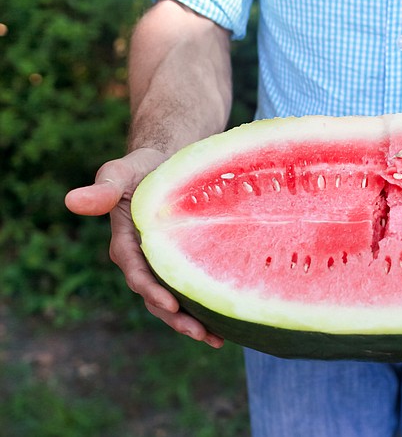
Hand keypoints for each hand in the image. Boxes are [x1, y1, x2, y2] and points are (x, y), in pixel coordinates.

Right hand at [65, 148, 224, 347]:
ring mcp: (161, 269)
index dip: (151, 290)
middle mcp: (141, 263)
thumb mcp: (121, 173)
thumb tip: (71, 200)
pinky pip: (189, 293)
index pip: (136, 273)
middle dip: (176, 318)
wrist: (164, 166)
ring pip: (173, 303)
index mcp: (124, 245)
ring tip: (216, 339)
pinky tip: (227, 324)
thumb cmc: (141, 168)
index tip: (171, 304)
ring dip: (191, 323)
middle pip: (155, 297)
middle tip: (200, 334)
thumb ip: (103, 188)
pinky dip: (205, 309)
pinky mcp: (180, 268)